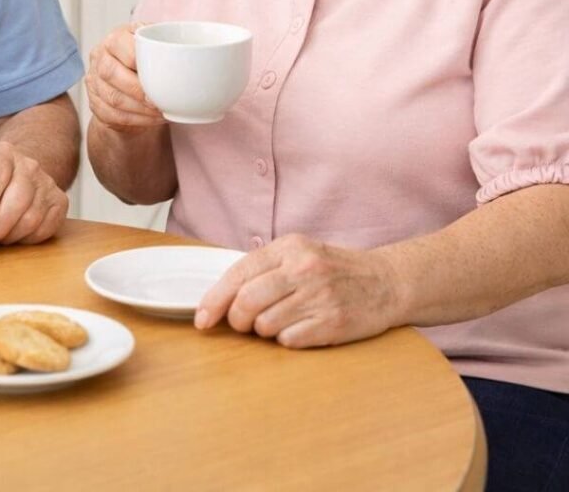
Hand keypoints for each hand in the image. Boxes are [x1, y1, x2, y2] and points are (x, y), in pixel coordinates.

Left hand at [0, 142, 68, 244]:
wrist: (17, 174)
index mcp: (2, 154)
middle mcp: (29, 165)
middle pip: (17, 200)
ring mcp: (47, 182)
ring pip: (32, 218)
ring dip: (10, 235)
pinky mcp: (59, 201)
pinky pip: (45, 228)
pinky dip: (27, 239)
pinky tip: (16, 233)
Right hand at [85, 23, 165, 130]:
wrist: (129, 84)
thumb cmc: (147, 61)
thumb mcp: (155, 46)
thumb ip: (166, 46)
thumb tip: (194, 56)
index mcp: (115, 38)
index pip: (121, 46)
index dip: (140, 61)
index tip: (160, 74)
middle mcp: (99, 57)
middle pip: (111, 73)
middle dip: (138, 90)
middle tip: (159, 100)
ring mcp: (94, 81)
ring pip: (113, 98)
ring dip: (140, 109)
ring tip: (161, 112)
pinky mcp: (95, 104)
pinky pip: (113, 115)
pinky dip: (137, 120)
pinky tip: (153, 119)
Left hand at [194, 234, 401, 347]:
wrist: (387, 281)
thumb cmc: (334, 270)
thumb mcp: (299, 252)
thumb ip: (264, 268)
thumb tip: (222, 296)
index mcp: (289, 248)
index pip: (239, 274)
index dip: (214, 300)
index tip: (201, 319)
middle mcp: (303, 269)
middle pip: (246, 302)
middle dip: (236, 320)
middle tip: (242, 324)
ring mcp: (319, 296)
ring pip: (265, 325)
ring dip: (264, 330)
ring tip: (281, 320)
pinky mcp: (333, 323)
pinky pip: (289, 341)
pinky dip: (287, 339)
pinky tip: (302, 327)